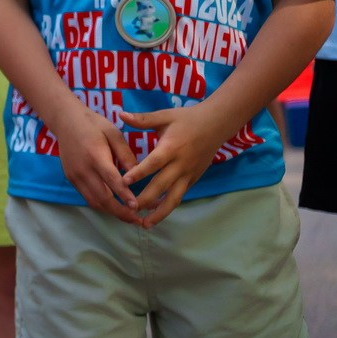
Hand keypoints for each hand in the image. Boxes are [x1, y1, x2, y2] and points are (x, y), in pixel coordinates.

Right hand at [45, 103, 139, 220]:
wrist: (65, 120)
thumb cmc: (93, 124)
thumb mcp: (114, 133)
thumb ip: (126, 154)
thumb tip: (138, 174)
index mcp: (95, 155)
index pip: (111, 180)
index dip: (124, 195)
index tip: (137, 207)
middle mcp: (83, 169)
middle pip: (102, 197)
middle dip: (120, 212)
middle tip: (138, 220)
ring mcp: (75, 176)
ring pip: (94, 201)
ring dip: (111, 212)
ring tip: (129, 218)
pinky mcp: (71, 179)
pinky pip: (88, 197)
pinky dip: (102, 205)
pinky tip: (115, 207)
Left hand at [119, 103, 234, 226]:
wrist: (216, 125)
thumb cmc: (186, 119)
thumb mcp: (164, 116)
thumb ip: (142, 119)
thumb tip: (120, 113)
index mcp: (171, 148)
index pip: (153, 163)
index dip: (138, 173)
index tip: (123, 183)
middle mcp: (180, 164)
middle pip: (162, 185)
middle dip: (146, 199)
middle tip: (129, 209)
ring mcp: (189, 174)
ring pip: (174, 197)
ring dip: (160, 212)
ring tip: (145, 224)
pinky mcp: (194, 179)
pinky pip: (180, 195)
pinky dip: (169, 206)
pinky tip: (157, 215)